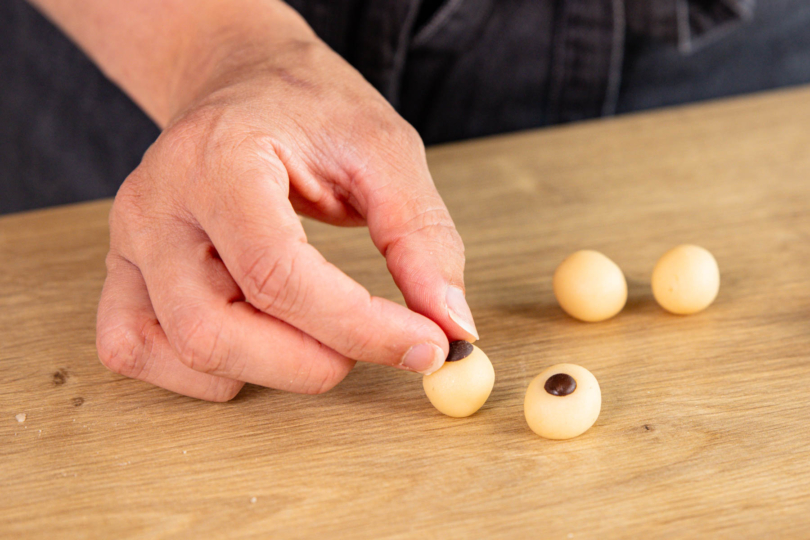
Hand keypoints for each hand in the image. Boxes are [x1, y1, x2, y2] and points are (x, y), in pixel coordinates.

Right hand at [95, 37, 477, 400]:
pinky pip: (136, 349)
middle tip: (377, 345)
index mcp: (218, 159)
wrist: (244, 83)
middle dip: (311, 363)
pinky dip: (203, 371)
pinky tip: (255, 343)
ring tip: (319, 332)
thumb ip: (421, 237)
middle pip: (212, 330)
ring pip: (178, 351)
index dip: (357, 327)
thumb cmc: (309, 108)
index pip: (275, 272)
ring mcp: (130, 242)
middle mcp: (157, 204)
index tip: (424, 346)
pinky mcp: (123, 271)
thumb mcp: (384, 150)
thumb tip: (450, 324)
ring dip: (265, 370)